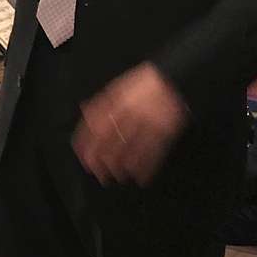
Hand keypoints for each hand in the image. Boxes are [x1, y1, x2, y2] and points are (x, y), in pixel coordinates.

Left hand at [73, 63, 189, 186]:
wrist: (173, 80)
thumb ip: (103, 100)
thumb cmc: (144, 85)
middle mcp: (132, 111)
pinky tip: (141, 177)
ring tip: (116, 175)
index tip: (83, 156)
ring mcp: (150, 121)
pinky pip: (155, 151)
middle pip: (112, 139)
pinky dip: (148, 166)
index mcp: (118, 100)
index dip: (88, 143)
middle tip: (97, 172)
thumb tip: (85, 112)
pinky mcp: (166, 130)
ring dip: (122, 165)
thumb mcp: (120, 87)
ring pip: (133, 148)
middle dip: (102, 159)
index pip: (97, 123)